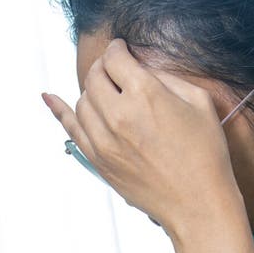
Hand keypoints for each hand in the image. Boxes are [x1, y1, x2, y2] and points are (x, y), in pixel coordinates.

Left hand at [43, 39, 238, 236]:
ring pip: (83, 100)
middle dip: (105, 67)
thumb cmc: (205, 154)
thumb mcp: (199, 103)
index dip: (118, 48)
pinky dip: (59, 110)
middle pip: (95, 76)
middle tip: (116, 69)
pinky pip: (71, 128)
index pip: (115, 58)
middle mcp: (118, 115)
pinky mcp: (98, 160)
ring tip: (110, 93)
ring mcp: (104, 140)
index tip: (122, 49)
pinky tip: (48, 96)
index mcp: (145, 94)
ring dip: (94, 91)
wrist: (196, 204)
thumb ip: (166, 78)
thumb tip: (141, 69)